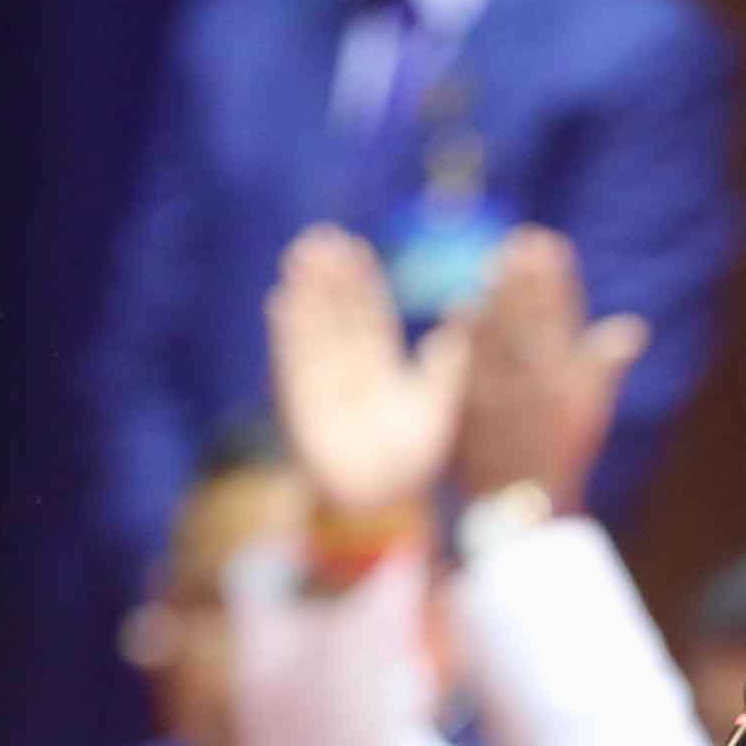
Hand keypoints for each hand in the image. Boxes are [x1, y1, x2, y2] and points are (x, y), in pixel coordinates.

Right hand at [268, 226, 471, 513]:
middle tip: (322, 238)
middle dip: (329, 280)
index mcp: (378, 373)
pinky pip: (293, 362)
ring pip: (312, 332)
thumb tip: (463, 327)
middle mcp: (346, 375)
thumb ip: (446, 369)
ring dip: (306, 295)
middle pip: (335, 318)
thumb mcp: (436, 408)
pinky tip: (282, 301)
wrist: (376, 506)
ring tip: (300, 256)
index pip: (367, 318)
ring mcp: (320, 387)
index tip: (354, 247)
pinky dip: (288, 334)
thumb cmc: (406, 465)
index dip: (361, 284)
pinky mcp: (301, 405)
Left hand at [450, 224, 648, 506]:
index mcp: (570, 381)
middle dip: (527, 280)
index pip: (563, 319)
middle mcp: (540, 387)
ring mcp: (505, 400)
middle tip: (521, 239)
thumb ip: (604, 365)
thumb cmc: (560, 457)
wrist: (524, 508)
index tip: (551, 244)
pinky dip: (468, 339)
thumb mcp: (591, 412)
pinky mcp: (474, 414)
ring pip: (502, 340)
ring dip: (500, 300)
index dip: (557, 281)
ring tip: (496, 262)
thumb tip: (634, 327)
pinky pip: (471, 369)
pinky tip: (462, 308)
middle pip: (531, 323)